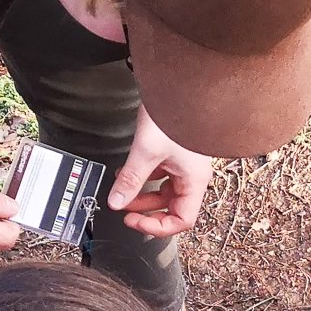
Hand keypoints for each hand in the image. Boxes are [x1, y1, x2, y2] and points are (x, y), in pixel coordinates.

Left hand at [107, 107, 211, 236]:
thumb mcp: (146, 151)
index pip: (181, 220)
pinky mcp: (177, 152)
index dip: (157, 227)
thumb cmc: (175, 113)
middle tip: (125, 211)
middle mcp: (193, 176)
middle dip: (146, 211)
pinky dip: (144, 177)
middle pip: (172, 207)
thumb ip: (130, 179)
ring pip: (164, 191)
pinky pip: (161, 174)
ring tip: (122, 190)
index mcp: (194, 181)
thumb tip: (116, 202)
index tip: (134, 221)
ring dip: (143, 194)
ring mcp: (185, 164)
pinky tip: (128, 171)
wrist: (181, 84)